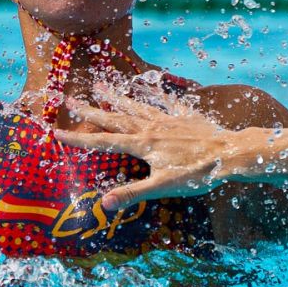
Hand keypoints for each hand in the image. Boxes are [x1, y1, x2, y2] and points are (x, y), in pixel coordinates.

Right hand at [53, 85, 238, 210]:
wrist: (230, 154)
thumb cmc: (197, 173)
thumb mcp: (163, 187)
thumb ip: (132, 193)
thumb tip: (103, 204)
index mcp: (143, 144)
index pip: (104, 141)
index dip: (79, 138)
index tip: (57, 131)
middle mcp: (151, 127)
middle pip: (115, 117)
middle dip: (91, 110)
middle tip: (70, 99)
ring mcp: (168, 118)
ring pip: (136, 105)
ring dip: (116, 96)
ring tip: (100, 84)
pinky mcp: (185, 115)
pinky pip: (166, 100)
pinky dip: (155, 90)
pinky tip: (149, 83)